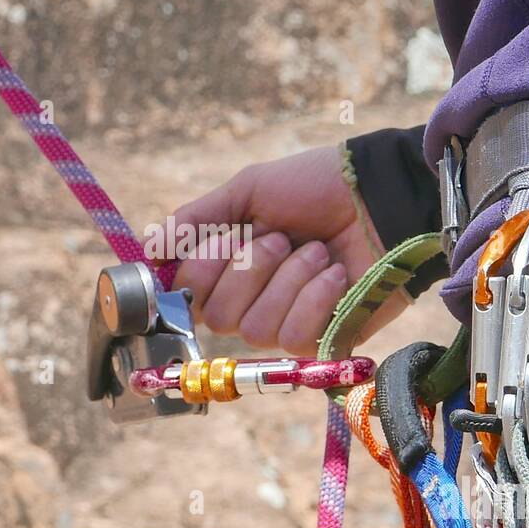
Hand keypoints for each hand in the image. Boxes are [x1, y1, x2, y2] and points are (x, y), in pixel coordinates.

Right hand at [165, 145, 406, 355]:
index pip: (188, 294)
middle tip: (282, 238)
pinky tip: (335, 273)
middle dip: (249, 269)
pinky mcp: (324, 340)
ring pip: (255, 328)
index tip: (226, 239)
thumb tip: (148, 250)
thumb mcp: (250, 190)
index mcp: (229, 266)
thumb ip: (196, 219)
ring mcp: (288, 323)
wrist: (380, 195)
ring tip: (316, 251)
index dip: (203, 271)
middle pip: (217, 317)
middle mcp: (253, 300)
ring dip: (288, 280)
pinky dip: (315, 298)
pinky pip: (294, 337)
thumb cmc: (318, 186)